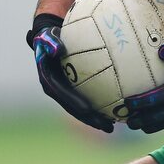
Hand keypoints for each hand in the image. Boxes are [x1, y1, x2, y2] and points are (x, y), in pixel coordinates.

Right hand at [29, 14, 114, 132]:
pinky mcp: (73, 89)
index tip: (88, 110)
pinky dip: (100, 104)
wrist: (47, 40)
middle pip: (75, 108)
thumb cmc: (49, 37)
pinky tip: (117, 109)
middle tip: (107, 126)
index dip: (75, 104)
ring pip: (81, 108)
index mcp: (49, 82)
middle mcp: (57, 91)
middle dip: (90, 119)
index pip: (63, 97)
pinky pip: (88, 98)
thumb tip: (57, 49)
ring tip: (114, 125)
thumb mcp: (46, 38)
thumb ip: (50, 43)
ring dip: (96, 118)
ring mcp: (65, 91)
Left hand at [123, 44, 163, 133]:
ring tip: (140, 123)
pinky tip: (163, 118)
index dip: (134, 104)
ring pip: (160, 126)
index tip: (125, 103)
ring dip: (147, 125)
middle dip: (135, 121)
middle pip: (149, 120)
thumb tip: (160, 51)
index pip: (148, 101)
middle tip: (126, 120)